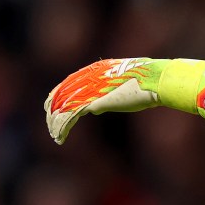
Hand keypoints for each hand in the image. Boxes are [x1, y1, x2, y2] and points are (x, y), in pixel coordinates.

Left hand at [45, 57, 160, 144]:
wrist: (156, 80)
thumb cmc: (150, 83)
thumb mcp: (127, 87)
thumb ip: (110, 94)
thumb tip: (97, 108)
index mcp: (99, 69)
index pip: (73, 79)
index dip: (62, 90)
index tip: (54, 99)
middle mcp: (92, 76)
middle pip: (64, 90)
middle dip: (54, 104)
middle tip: (48, 115)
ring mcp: (93, 89)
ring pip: (65, 104)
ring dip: (57, 120)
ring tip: (54, 132)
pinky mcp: (95, 102)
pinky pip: (72, 115)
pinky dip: (64, 126)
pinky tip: (60, 136)